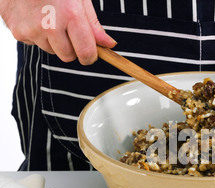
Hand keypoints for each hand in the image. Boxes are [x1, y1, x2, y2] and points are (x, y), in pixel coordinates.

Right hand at [0, 0, 115, 64]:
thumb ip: (93, 24)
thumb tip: (109, 45)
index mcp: (70, 14)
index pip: (85, 53)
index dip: (90, 56)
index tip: (91, 54)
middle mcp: (49, 24)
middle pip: (68, 56)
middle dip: (71, 47)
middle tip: (67, 28)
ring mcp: (31, 29)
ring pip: (51, 50)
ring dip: (53, 40)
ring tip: (48, 17)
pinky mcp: (16, 31)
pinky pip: (34, 43)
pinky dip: (37, 34)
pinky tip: (35, 17)